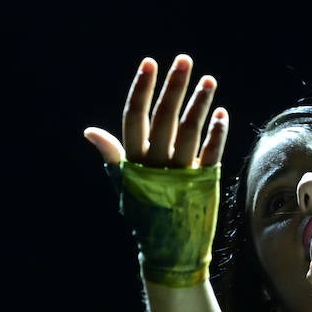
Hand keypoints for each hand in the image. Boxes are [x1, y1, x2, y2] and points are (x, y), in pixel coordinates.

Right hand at [83, 54, 227, 287]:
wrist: (169, 252)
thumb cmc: (145, 214)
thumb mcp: (124, 185)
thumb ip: (113, 156)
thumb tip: (90, 131)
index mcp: (133, 162)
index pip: (135, 118)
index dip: (142, 89)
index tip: (150, 63)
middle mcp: (155, 165)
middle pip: (164, 118)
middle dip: (174, 86)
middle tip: (184, 59)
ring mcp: (180, 174)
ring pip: (189, 132)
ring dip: (199, 104)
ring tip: (209, 80)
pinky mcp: (203, 184)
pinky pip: (211, 154)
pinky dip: (217, 133)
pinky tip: (222, 113)